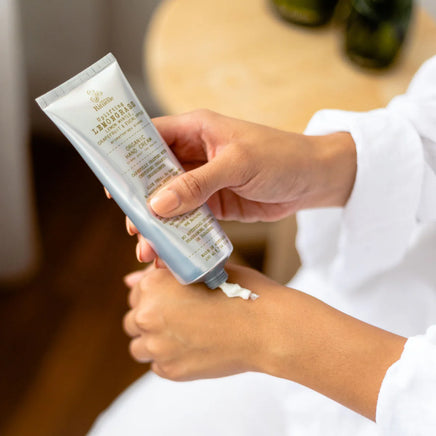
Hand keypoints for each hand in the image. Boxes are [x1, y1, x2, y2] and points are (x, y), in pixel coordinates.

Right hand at [120, 109, 355, 261]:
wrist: (313, 180)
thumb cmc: (281, 157)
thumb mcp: (238, 164)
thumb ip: (198, 183)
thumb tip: (158, 204)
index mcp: (196, 130)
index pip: (150, 138)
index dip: (126, 158)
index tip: (112, 185)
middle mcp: (194, 155)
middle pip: (154, 177)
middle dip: (140, 203)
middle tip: (133, 229)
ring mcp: (203, 183)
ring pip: (169, 204)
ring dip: (157, 226)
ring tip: (148, 252)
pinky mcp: (214, 206)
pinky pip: (189, 221)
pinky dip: (178, 237)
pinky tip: (170, 254)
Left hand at [122, 260, 405, 420]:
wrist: (265, 326)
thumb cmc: (239, 290)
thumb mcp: (202, 270)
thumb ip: (162, 276)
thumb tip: (128, 281)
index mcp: (154, 285)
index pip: (136, 291)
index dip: (155, 294)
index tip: (170, 299)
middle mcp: (148, 315)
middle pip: (133, 319)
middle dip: (152, 317)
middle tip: (179, 317)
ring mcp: (158, 346)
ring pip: (140, 346)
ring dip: (155, 340)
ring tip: (184, 335)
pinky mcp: (171, 370)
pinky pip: (157, 365)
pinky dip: (170, 357)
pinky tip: (194, 348)